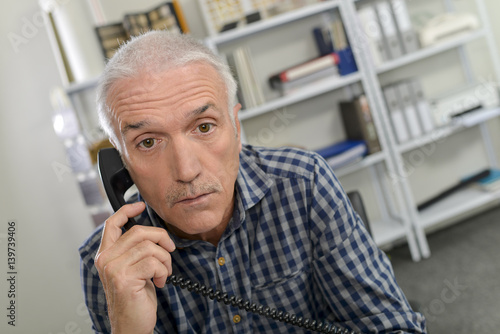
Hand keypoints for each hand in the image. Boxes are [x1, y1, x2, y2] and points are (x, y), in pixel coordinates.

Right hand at [94, 202, 175, 333]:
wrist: (131, 325)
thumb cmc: (135, 299)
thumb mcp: (133, 269)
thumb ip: (135, 251)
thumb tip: (154, 234)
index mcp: (106, 255)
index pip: (112, 224)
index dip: (126, 211)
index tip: (140, 206)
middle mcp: (105, 260)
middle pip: (139, 232)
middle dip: (161, 238)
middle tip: (169, 250)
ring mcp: (113, 269)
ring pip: (149, 247)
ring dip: (165, 260)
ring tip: (163, 273)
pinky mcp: (124, 278)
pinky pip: (154, 262)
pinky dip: (164, 271)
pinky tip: (160, 282)